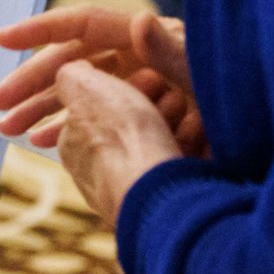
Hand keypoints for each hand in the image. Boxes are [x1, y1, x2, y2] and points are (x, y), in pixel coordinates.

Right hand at [0, 6, 203, 155]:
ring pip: (82, 89)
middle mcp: (146, 56)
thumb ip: (176, 54)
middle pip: (75, 60)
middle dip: (31, 83)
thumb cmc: (256, 104)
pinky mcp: (151, 111)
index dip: (42, 29)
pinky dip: (72, 123)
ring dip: (45, 107)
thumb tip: (142, 22)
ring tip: (10, 130)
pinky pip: (99, 111)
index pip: (86, 24)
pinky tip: (47, 139)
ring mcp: (148, 84)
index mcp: (154, 39)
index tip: (3, 39)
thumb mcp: (214, 79)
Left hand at [42, 60, 183, 225]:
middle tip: (173, 95)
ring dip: (176, 122)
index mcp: (75, 147)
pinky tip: (201, 135)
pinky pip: (180, 166)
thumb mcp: (85, 88)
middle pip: (132, 127)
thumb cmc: (119, 138)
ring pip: (160, 144)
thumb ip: (72, 77)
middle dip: (155, 104)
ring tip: (189, 113)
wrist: (156, 190)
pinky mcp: (166, 203)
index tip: (151, 77)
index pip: (101, 110)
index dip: (129, 87)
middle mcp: (100, 174)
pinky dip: (192, 146)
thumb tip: (75, 71)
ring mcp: (134, 191)